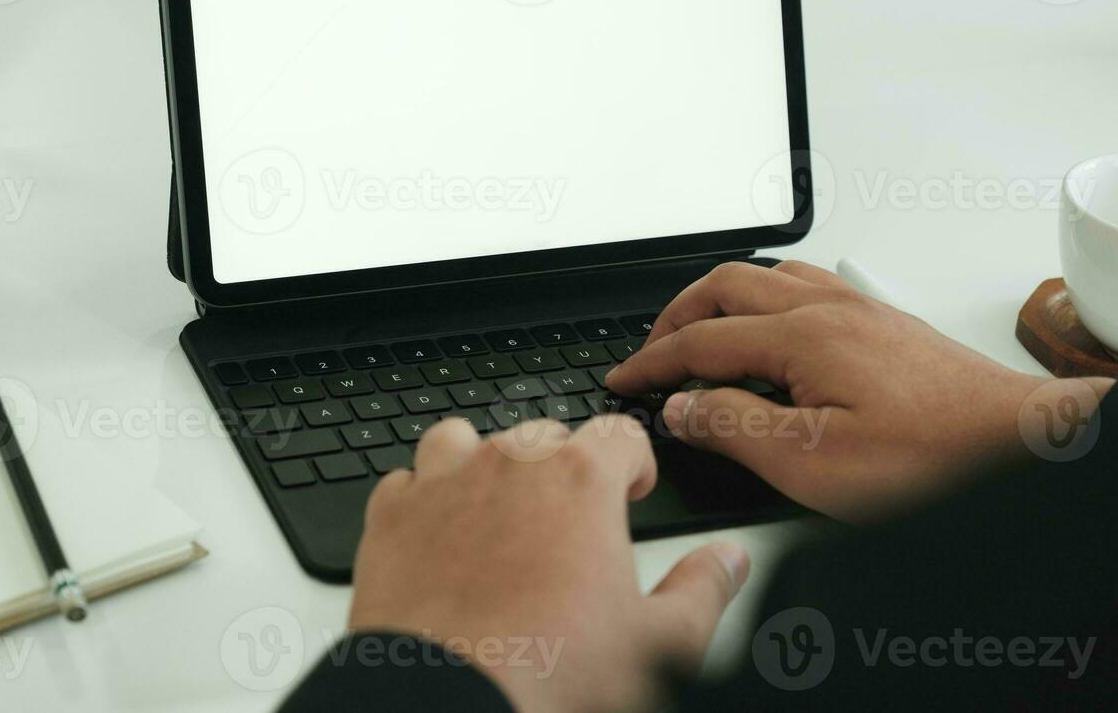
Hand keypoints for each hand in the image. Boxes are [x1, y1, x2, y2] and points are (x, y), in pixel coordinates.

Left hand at [348, 416, 750, 712]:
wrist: (447, 711)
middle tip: (570, 525)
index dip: (635, 464)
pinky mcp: (389, 519)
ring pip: (465, 440)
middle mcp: (510, 465)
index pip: (620, 434)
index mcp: (582, 481)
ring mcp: (443, 485)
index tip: (631, 494)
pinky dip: (422, 501)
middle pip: (546, 433)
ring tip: (498, 515)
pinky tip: (437, 539)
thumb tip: (729, 561)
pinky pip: (405, 482)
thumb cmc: (549, 677)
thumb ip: (704, 591)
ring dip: (483, 466)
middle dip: (563, 468)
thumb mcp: (661, 646)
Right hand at [604, 260, 1113, 520]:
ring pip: (766, 276)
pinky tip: (772, 321)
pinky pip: (804, 283)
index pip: (702, 340)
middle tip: (650, 352)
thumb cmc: (934, 459)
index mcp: (803, 337)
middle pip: (725, 287)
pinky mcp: (885, 320)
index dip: (653, 362)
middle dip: (676, 316)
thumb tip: (683, 406)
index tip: (625, 380)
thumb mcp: (817, 464)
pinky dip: (763, 294)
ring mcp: (860, 308)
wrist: (1021, 444)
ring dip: (719, 297)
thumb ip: (738, 428)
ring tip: (698, 329)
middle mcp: (829, 308)